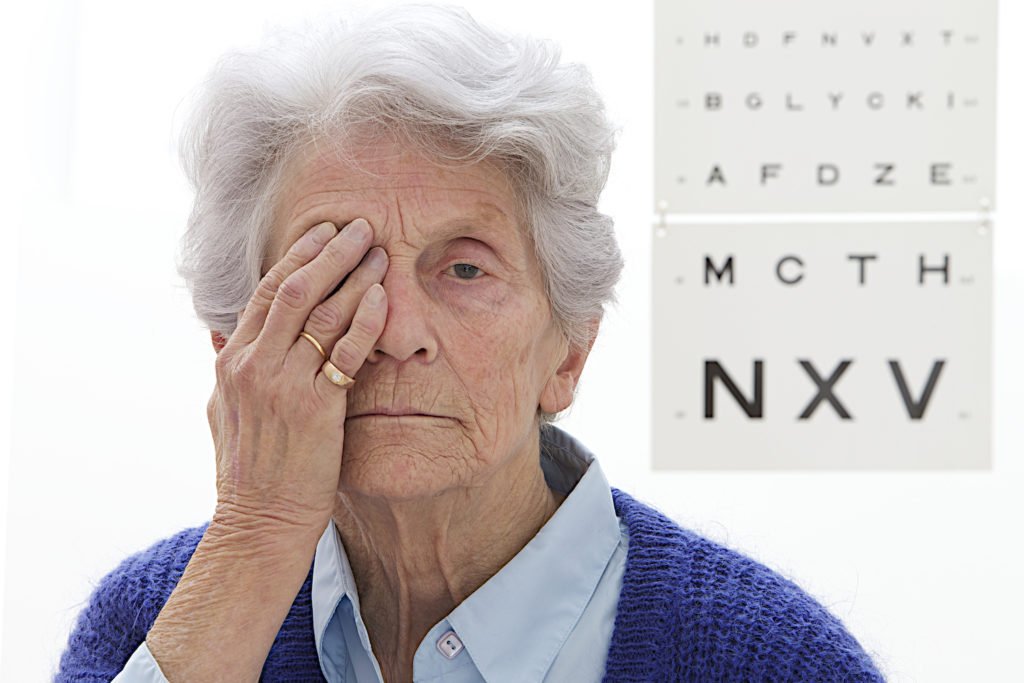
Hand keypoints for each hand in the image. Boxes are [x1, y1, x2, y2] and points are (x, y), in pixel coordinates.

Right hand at [206, 218, 387, 533]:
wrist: (258, 523)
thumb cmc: (247, 471)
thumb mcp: (219, 411)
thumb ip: (225, 367)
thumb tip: (221, 332)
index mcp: (233, 362)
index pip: (265, 292)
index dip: (297, 257)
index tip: (323, 232)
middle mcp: (254, 366)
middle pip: (293, 289)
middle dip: (329, 252)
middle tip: (360, 227)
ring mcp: (283, 385)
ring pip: (320, 313)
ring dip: (353, 276)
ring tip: (379, 252)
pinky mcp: (315, 408)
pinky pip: (345, 353)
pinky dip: (365, 320)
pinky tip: (383, 296)